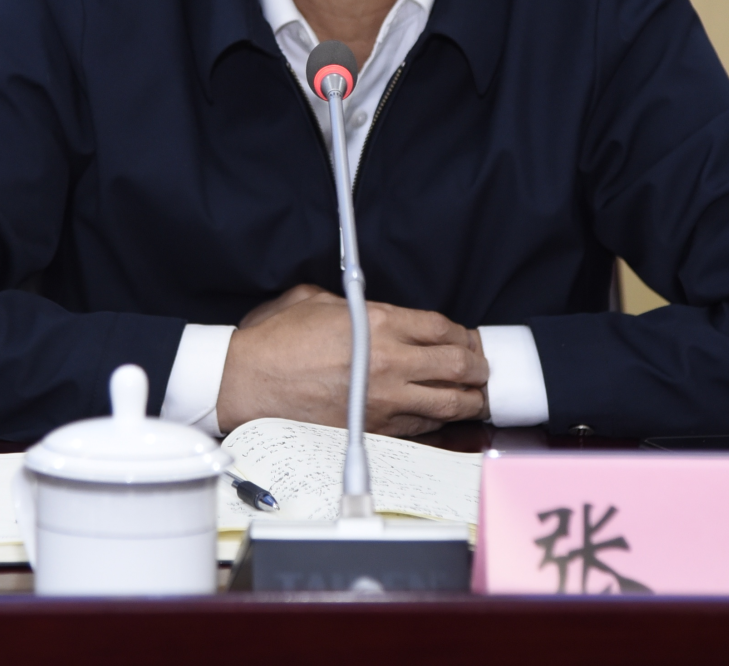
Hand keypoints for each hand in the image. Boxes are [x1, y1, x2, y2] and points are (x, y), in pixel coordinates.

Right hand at [216, 285, 489, 435]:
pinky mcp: (373, 428)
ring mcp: (385, 400)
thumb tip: (367, 307)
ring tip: (476, 397)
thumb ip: (353, 302)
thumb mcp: (316, 300)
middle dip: (477, 367)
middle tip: (481, 368)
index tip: (465, 338)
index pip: (441, 328)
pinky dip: (439, 422)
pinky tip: (444, 417)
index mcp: (378, 323)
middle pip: (457, 365)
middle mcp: (390, 362)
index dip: (461, 334)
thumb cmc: (275, 342)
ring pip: (448, 403)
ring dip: (469, 399)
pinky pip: (422, 427)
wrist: (247, 384)